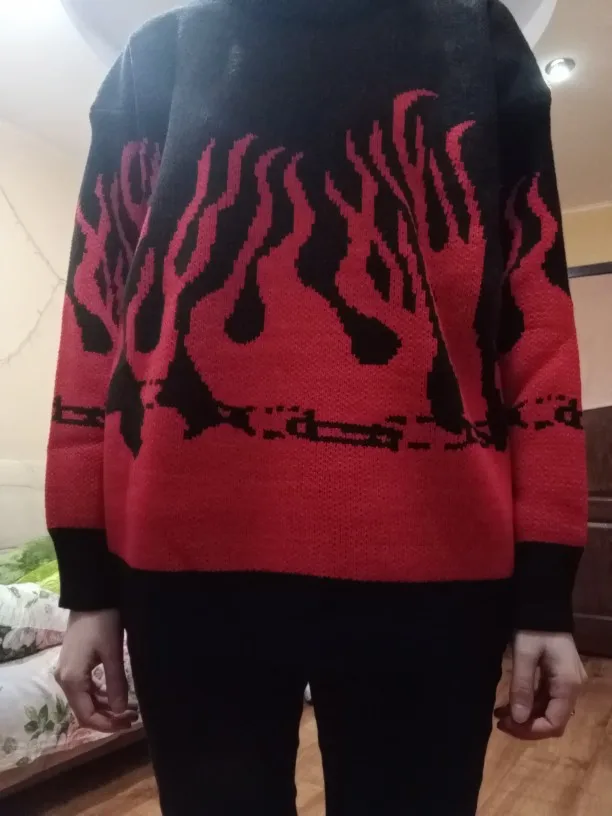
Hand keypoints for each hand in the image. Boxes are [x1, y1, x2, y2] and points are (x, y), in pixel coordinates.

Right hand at [54, 610, 137, 732]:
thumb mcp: (113, 653)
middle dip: (109, 717)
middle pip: (85, 710)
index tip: (128, 723)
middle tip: (133, 717)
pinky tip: (119, 695)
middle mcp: (65, 680)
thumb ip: (116, 683)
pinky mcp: (75, 665)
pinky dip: (103, 694)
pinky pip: (87, 688)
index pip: (86, 715)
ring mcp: (68, 672)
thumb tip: (120, 711)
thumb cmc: (102, 623)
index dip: (107, 725)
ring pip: (87, 700)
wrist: (91, 597)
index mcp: (71, 680)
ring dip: (107, 707)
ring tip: (131, 708)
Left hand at [495, 631, 586, 739]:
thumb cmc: (534, 628)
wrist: (543, 605)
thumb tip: (518, 719)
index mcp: (567, 684)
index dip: (531, 730)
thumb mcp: (524, 655)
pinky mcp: (558, 677)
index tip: (507, 726)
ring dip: (526, 716)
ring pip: (548, 711)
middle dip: (527, 725)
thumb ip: (521, 687)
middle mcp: (572, 688)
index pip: (555, 722)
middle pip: (553, 720)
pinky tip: (509, 704)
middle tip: (501, 722)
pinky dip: (528, 704)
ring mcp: (567, 683)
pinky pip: (545, 698)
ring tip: (500, 715)